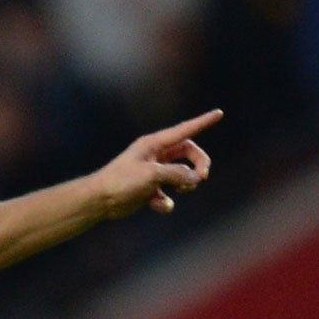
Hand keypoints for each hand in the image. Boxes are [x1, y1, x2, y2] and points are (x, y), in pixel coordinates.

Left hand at [97, 109, 221, 217]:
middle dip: (199, 165)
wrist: (99, 201)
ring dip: (186, 184)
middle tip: (202, 177)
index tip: (219, 113)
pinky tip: (156, 205)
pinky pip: (167, 195)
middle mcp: (155, 155)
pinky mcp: (149, 190)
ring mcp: (153, 173)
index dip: (203, 122)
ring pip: (182, 176)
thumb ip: (177, 173)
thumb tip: (195, 178)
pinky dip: (166, 202)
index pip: (185, 130)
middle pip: (189, 154)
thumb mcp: (153, 174)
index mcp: (154, 144)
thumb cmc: (121, 182)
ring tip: (180, 190)